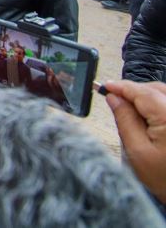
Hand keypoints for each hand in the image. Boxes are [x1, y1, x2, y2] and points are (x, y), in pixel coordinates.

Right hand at [105, 80, 165, 202]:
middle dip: (134, 90)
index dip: (122, 87)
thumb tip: (113, 98)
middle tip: (114, 97)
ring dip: (146, 96)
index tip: (105, 86)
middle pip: (156, 89)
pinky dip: (157, 103)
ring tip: (129, 107)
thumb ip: (125, 120)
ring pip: (164, 94)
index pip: (143, 93)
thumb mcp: (137, 150)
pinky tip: (146, 114)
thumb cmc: (165, 179)